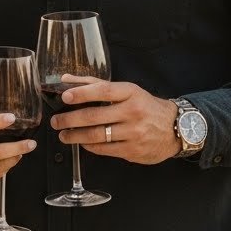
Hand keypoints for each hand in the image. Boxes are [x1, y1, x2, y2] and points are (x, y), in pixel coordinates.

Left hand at [50, 78, 180, 164]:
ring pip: (97, 135)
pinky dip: (89, 146)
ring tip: (63, 135)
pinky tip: (82, 142)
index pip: (104, 90)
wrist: (175, 128)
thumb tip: (67, 81)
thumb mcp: (127, 91)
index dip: (82, 93)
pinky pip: (104, 149)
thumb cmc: (146, 107)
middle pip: (95, 116)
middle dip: (70, 119)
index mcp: (131, 93)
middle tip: (56, 121)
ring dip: (75, 136)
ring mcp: (133, 133)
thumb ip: (96, 84)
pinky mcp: (132, 150)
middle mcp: (133, 112)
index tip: (65, 96)